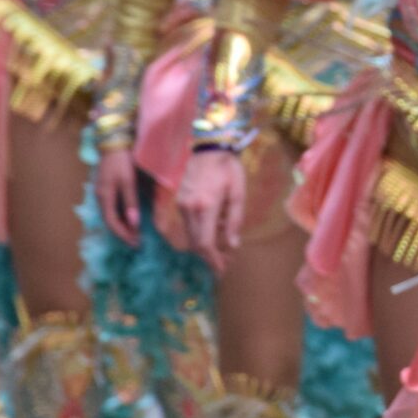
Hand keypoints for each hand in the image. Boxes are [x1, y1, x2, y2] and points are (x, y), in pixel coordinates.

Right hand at [96, 139, 141, 245]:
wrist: (113, 142)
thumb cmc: (122, 160)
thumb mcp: (128, 181)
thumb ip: (130, 202)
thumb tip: (133, 224)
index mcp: (104, 197)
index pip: (112, 223)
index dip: (124, 235)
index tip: (136, 243)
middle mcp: (100, 197)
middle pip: (110, 221)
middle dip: (123, 233)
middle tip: (137, 242)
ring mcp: (101, 192)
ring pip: (110, 215)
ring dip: (122, 226)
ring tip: (134, 233)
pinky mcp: (105, 187)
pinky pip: (111, 208)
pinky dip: (120, 216)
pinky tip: (129, 218)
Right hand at [177, 146, 246, 270]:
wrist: (209, 147)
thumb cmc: (228, 168)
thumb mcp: (238, 194)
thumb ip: (235, 221)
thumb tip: (233, 245)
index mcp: (205, 207)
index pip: (205, 243)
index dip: (213, 260)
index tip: (222, 270)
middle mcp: (189, 209)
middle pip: (196, 243)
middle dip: (209, 256)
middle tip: (224, 263)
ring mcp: (181, 205)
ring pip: (191, 234)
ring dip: (205, 244)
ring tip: (222, 247)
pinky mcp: (179, 201)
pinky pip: (188, 223)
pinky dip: (200, 231)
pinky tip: (215, 228)